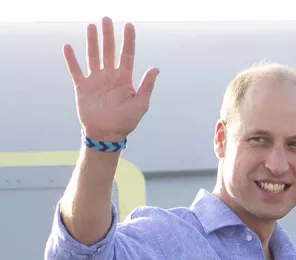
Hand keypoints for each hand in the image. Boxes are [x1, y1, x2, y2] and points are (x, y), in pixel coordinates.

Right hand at [63, 17, 158, 142]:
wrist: (107, 134)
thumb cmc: (126, 121)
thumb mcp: (141, 104)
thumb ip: (147, 85)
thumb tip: (155, 68)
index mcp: (125, 79)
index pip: (127, 54)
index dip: (128, 40)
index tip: (129, 25)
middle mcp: (110, 76)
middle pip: (109, 51)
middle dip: (108, 35)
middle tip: (106, 18)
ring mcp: (96, 80)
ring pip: (93, 56)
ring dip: (92, 41)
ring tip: (91, 26)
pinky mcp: (82, 87)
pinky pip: (76, 70)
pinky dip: (71, 59)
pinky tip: (68, 46)